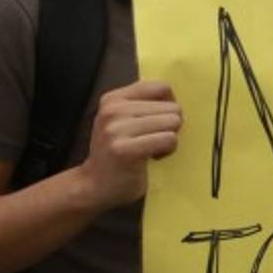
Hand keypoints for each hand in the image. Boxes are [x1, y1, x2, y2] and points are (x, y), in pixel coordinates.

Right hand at [76, 81, 181, 209]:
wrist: (94, 186)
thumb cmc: (117, 152)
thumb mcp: (123, 121)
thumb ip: (145, 105)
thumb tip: (178, 98)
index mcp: (113, 98)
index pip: (160, 86)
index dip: (169, 105)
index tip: (159, 121)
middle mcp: (112, 110)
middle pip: (172, 107)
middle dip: (170, 126)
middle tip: (152, 141)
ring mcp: (116, 129)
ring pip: (173, 122)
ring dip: (169, 139)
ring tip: (151, 149)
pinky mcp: (126, 149)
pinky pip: (169, 139)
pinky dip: (168, 151)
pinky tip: (152, 158)